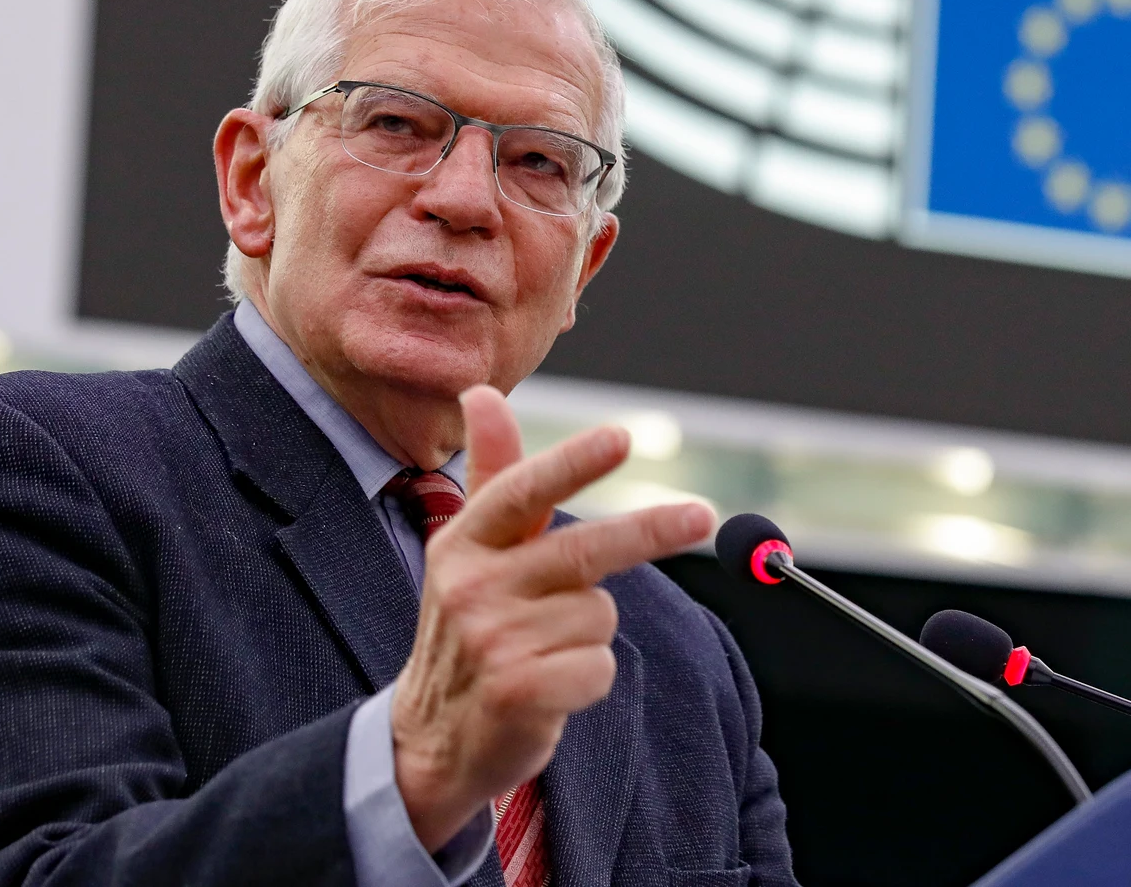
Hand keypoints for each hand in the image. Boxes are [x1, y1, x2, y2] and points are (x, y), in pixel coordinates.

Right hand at [388, 385, 714, 850]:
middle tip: (699, 515)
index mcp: (462, 542)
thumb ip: (494, 475)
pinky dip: (590, 679)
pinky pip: (599, 667)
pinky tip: (551, 689)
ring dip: (590, 635)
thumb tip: (483, 393)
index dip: (573, 463)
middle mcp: (472, 587)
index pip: (522, 492)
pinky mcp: (516, 692)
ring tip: (546, 652)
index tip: (620, 438)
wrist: (432, 737)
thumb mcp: (470, 551)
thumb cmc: (467, 629)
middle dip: (649, 530)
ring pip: (599, 614)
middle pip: (583, 550)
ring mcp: (491, 641)